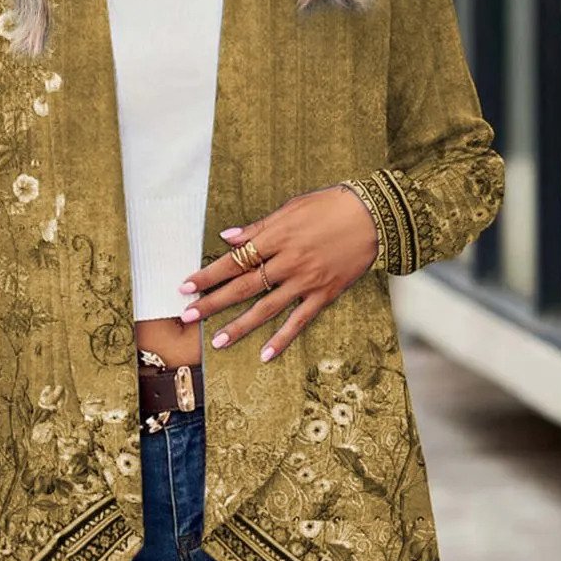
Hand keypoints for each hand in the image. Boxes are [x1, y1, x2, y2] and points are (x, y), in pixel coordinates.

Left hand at [176, 184, 378, 359]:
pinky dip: (282, 338)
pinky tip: (265, 354)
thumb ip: (258, 227)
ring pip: (267, 308)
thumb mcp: (291, 208)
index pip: (234, 261)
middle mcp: (288, 261)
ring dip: (240, 326)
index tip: (185, 287)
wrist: (375, 216)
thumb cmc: (330, 206)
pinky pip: (300, 320)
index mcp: (277, 237)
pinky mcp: (325, 293)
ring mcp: (306, 280)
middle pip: (243, 287)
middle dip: (212, 303)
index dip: (208, 275)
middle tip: (188, 317)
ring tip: (218, 341)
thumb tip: (227, 238)